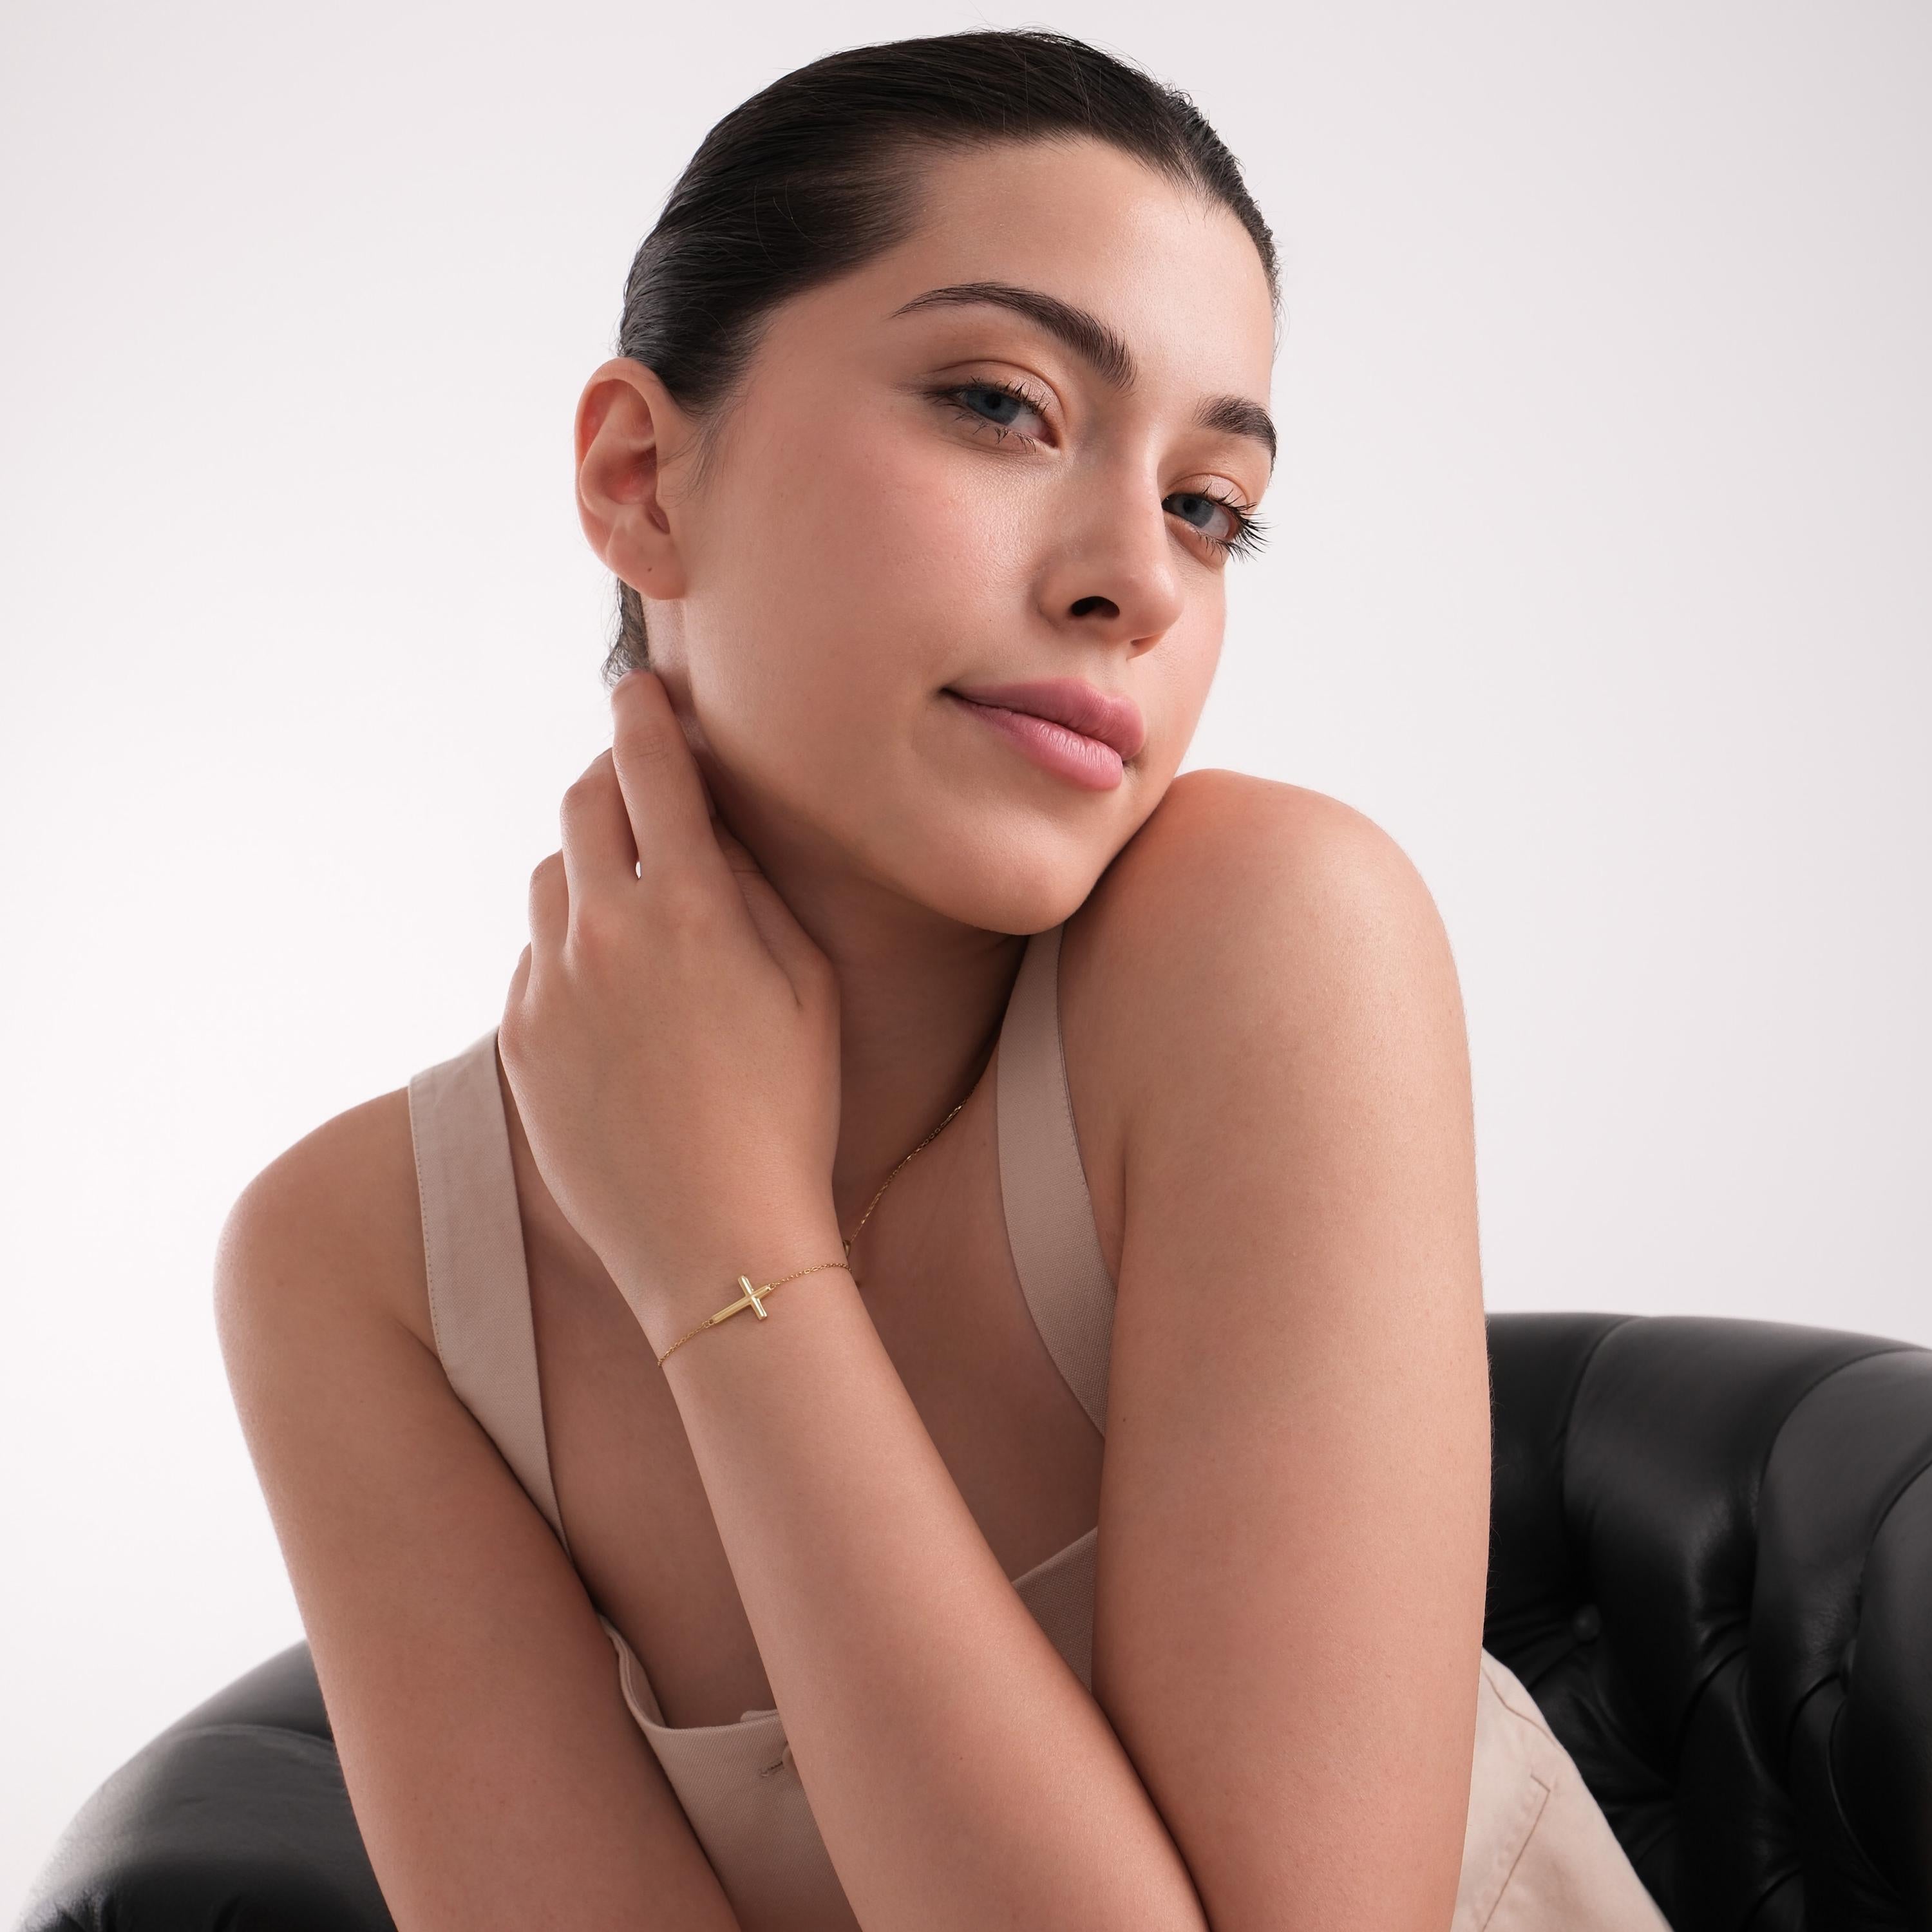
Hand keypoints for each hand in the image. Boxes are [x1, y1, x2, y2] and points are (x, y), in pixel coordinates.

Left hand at [498, 669, 843, 1341]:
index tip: (638, 689)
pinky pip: (536, 958)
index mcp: (689, 908)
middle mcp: (606, 931)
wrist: (715, 1238)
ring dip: (587, 865)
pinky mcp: (520, 1038)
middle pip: (583, 806)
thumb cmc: (790, 1112)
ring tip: (631, 899)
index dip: (644, 715)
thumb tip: (712, 834)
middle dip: (609, 778)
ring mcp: (551, 986)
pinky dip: (570, 947)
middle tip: (635, 783)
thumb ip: (755, 894)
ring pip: (551, 879)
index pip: (651, 769)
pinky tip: (616, 995)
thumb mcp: (806, 988)